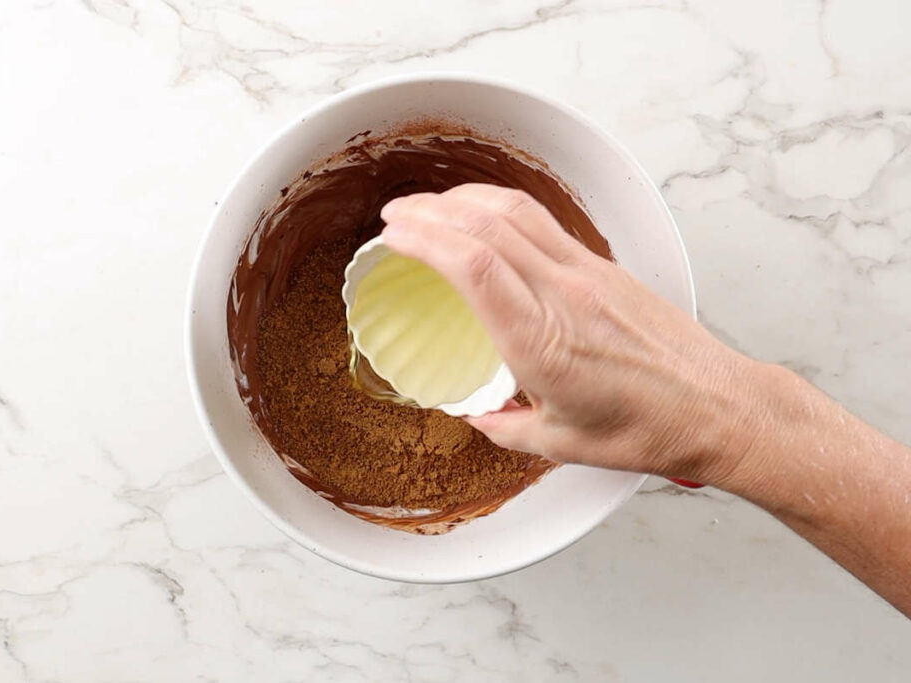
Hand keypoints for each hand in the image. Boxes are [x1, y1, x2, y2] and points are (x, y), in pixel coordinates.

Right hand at [380, 184, 769, 485]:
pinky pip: (543, 222)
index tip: (393, 237)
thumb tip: (477, 415)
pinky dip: (501, 209)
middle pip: (485, 226)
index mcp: (542, 342)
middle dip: (429, 212)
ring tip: (431, 207)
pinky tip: (485, 216)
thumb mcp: (560, 443)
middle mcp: (563, 295)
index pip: (474, 266)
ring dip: (463, 201)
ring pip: (515, 212)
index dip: (425, 239)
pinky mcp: (605, 267)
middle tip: (396, 217)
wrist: (716, 407)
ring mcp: (587, 273)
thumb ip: (506, 426)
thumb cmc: (647, 428)